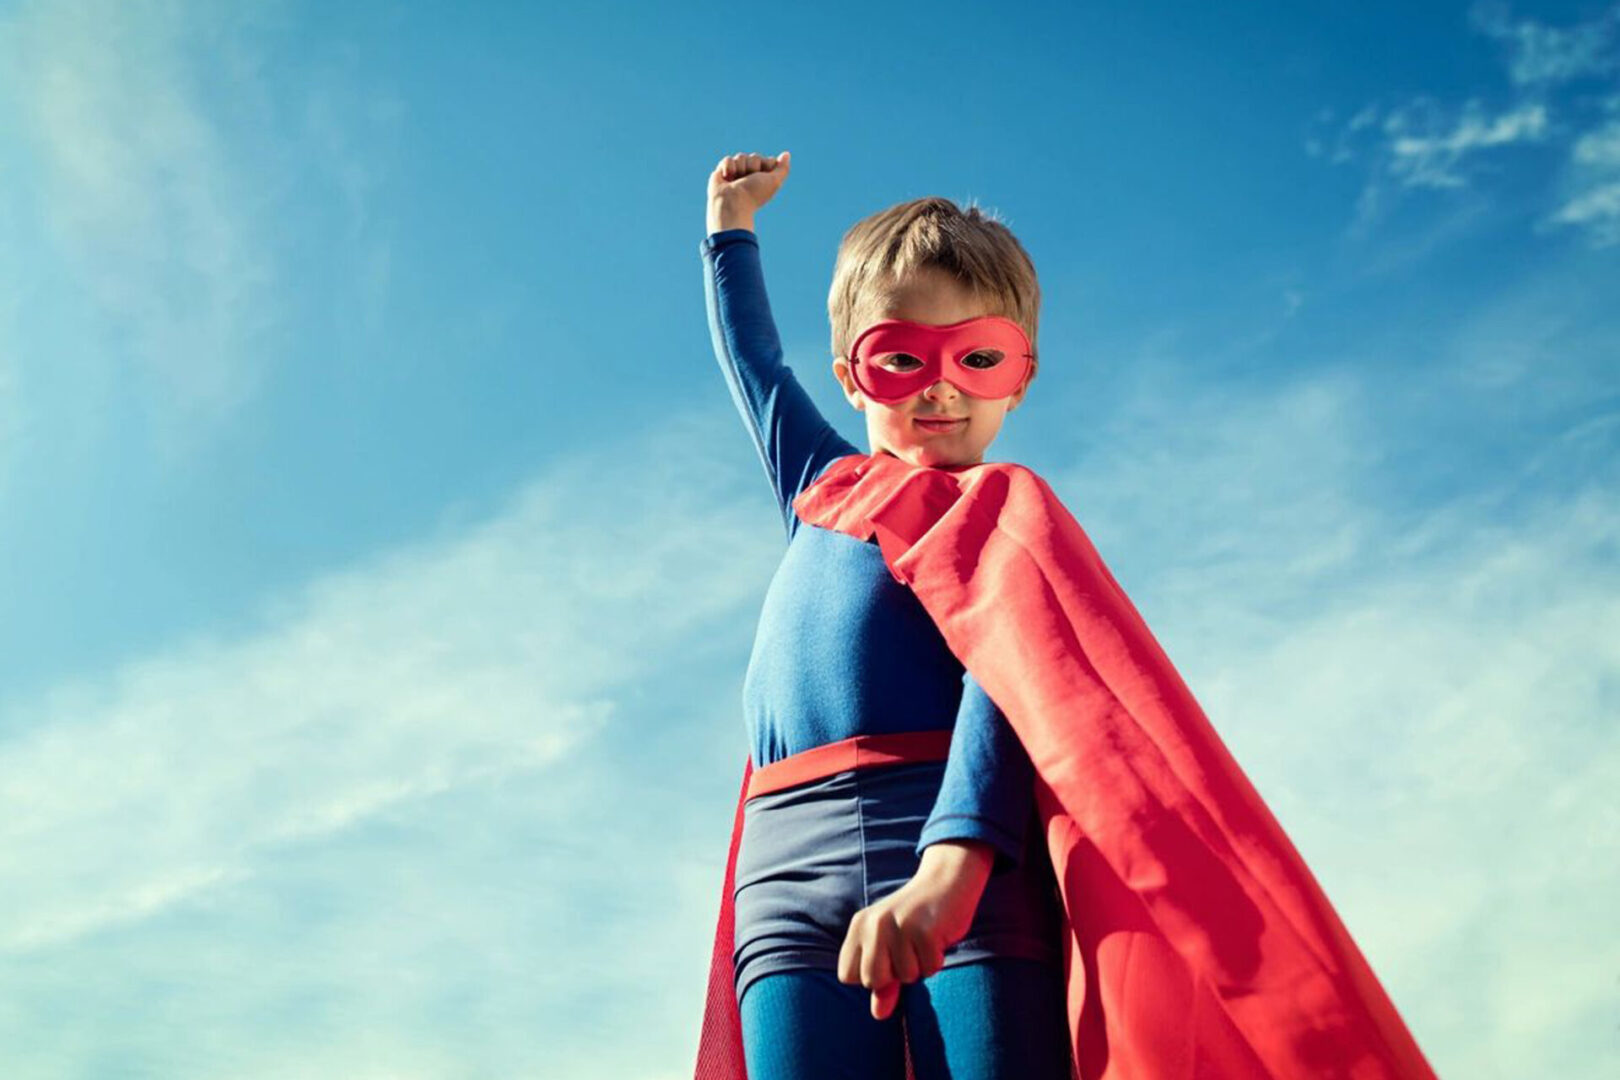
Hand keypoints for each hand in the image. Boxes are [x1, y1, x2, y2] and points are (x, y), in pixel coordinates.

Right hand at [707, 150, 790, 230]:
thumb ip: (783, 168)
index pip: (769, 160)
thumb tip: (786, 154)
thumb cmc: (753, 195)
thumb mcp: (774, 181)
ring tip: (736, 182)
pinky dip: (728, 168)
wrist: (731, 202)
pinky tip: (727, 179)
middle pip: (754, 156)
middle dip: (752, 167)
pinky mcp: (723, 171)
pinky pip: (728, 159)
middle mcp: (751, 175)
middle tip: (748, 181)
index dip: (766, 167)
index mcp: (764, 179)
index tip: (762, 179)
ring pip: (741, 156)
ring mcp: (736, 173)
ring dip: (740, 168)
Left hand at [836, 840, 992, 1020]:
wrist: (946, 881)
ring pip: (905, 977)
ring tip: (923, 940)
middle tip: (908, 949)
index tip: (887, 959)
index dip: (870, 977)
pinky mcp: (924, 930)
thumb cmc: (917, 919)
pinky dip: (936, 960)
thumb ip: (884, 983)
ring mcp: (899, 926)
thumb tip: (878, 1015)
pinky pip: (929, 968)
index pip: (848, 976)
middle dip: (895, 975)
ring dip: (920, 966)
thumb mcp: (894, 948)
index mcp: (860, 925)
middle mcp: (874, 924)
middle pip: (873, 980)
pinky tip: (937, 937)